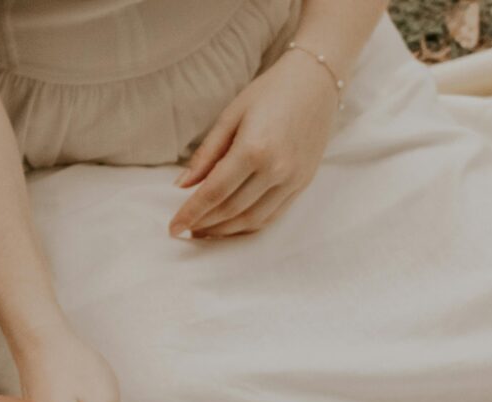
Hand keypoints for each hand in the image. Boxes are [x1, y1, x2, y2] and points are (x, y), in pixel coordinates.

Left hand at [168, 52, 338, 239]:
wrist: (317, 80)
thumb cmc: (270, 92)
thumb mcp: (231, 115)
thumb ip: (206, 154)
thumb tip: (182, 185)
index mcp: (254, 148)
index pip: (214, 192)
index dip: (191, 213)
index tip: (174, 227)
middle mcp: (275, 169)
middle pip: (231, 210)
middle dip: (205, 224)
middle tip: (187, 229)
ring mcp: (292, 180)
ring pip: (252, 220)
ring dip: (225, 231)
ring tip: (205, 231)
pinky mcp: (302, 184)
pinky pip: (271, 216)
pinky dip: (248, 226)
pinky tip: (231, 225)